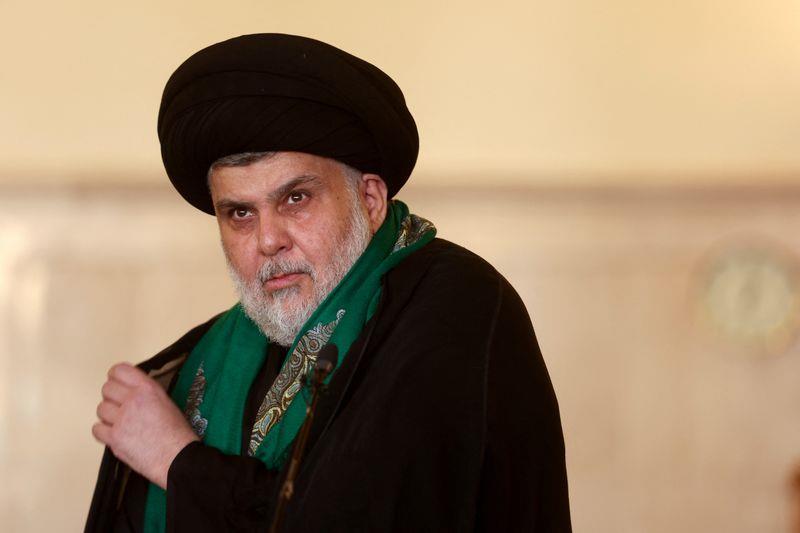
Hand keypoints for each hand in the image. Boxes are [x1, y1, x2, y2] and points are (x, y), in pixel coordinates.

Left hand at [92, 363, 199, 488]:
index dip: (116, 376)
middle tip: (120, 405)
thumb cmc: (177, 433)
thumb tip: (130, 390)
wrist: (177, 457)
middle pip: (106, 389)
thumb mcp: (166, 401)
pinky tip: (115, 433)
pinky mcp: (114, 438)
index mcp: (147, 389)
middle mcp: (132, 401)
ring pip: (100, 409)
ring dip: (108, 414)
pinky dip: (103, 431)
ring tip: (120, 421)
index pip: (119, 370)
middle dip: (112, 396)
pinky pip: (96, 429)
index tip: (117, 382)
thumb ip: (145, 392)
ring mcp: (121, 420)